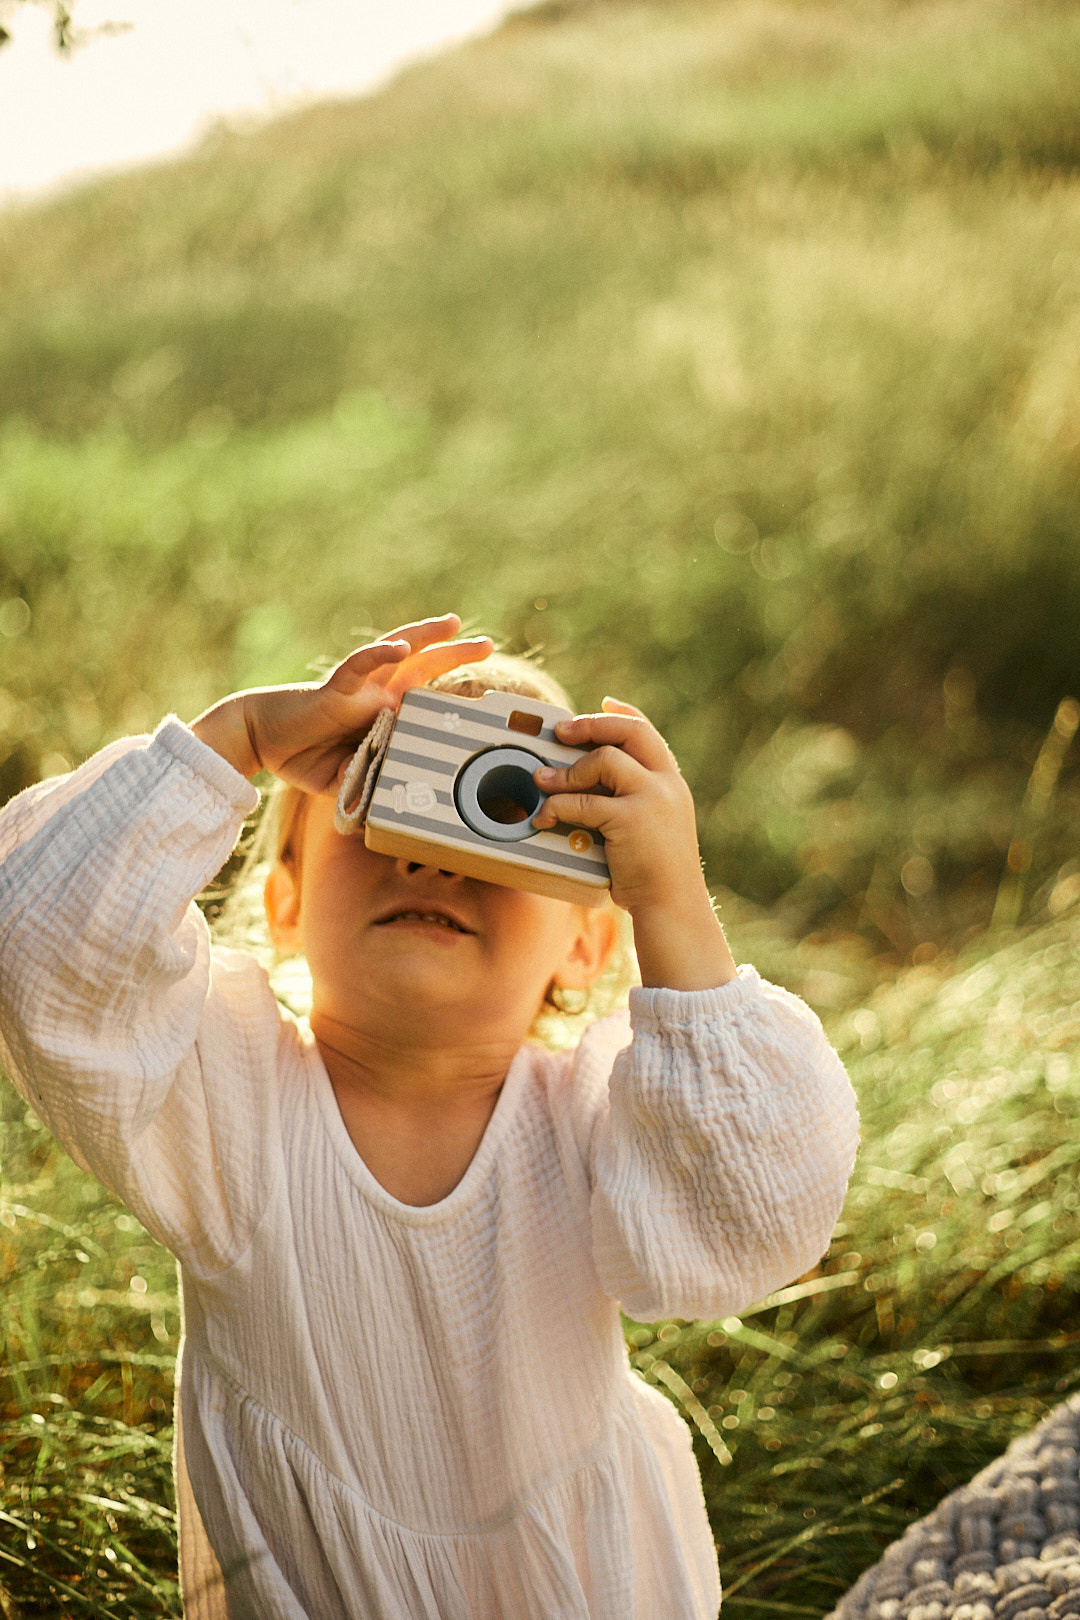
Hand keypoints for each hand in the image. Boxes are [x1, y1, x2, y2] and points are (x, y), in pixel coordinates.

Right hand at [192, 614, 492, 791]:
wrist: (260, 739)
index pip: (422, 699)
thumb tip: (381, 794)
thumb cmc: (301, 755)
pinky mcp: (335, 689)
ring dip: (426, 637)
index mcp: (380, 714)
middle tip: (488, 642)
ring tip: (454, 623)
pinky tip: (402, 647)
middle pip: (423, 667)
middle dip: (455, 653)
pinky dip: (380, 655)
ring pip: (397, 654)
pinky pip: (359, 667)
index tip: (484, 697)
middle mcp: (375, 695)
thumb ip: (364, 782)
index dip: (449, 693)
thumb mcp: (341, 779)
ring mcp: (358, 689)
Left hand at [531, 699, 736, 991]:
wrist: (673, 906)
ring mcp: (651, 798)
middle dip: (589, 725)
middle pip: (627, 732)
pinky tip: (544, 816)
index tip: (603, 701)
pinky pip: (584, 801)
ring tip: (541, 781)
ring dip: (566, 771)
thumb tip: (588, 786)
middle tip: (559, 732)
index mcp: (671, 783)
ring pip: (603, 761)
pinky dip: (558, 806)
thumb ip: (633, 802)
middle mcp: (666, 783)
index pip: (648, 732)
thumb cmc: (656, 875)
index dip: (623, 713)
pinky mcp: (631, 819)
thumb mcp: (655, 828)